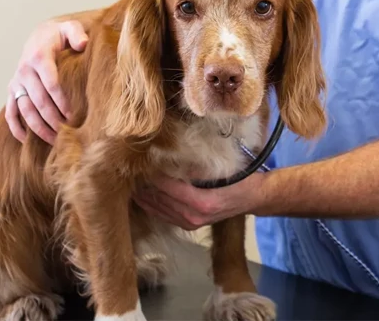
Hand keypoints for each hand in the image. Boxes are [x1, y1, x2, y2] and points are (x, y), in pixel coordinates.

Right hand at [5, 18, 88, 143]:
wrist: (40, 36)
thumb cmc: (60, 35)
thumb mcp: (69, 28)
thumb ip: (77, 33)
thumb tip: (83, 43)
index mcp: (39, 56)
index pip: (50, 83)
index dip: (61, 102)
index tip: (73, 116)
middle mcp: (24, 70)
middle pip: (38, 100)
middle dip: (52, 119)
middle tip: (67, 132)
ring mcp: (17, 81)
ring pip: (25, 109)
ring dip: (38, 127)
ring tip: (54, 140)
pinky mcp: (12, 90)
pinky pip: (10, 111)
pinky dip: (16, 127)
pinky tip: (26, 140)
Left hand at [133, 172, 267, 230]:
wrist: (253, 198)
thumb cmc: (239, 177)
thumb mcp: (219, 167)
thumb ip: (194, 164)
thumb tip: (166, 152)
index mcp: (202, 202)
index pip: (166, 186)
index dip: (150, 172)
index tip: (138, 159)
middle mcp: (192, 216)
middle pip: (158, 199)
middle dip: (142, 184)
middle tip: (125, 168)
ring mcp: (190, 224)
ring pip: (157, 209)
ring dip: (142, 195)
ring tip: (129, 180)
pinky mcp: (188, 226)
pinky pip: (163, 215)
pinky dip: (151, 204)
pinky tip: (141, 193)